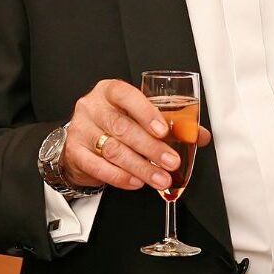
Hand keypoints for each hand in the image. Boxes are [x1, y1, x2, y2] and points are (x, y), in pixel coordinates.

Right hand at [60, 79, 210, 190]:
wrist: (80, 140)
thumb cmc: (113, 123)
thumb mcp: (137, 116)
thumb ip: (168, 122)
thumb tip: (198, 135)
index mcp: (109, 91)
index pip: (125, 95)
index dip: (145, 113)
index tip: (163, 131)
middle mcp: (92, 107)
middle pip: (121, 127)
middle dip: (150, 147)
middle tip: (171, 162)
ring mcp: (80, 130)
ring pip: (112, 150)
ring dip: (140, 167)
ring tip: (160, 178)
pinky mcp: (74, 152)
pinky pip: (98, 167)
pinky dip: (120, 177)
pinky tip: (136, 182)